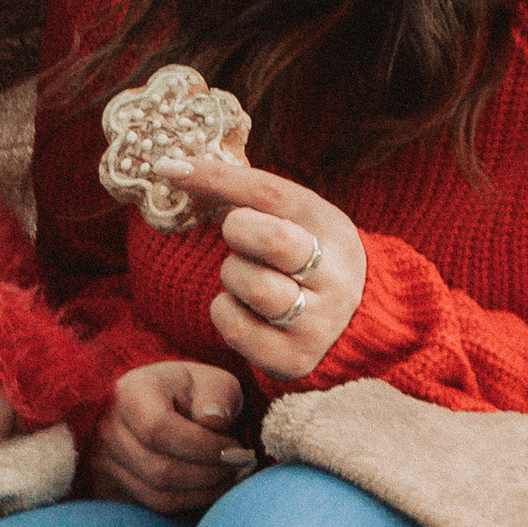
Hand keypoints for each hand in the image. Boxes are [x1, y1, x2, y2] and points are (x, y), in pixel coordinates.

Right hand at [89, 359, 256, 512]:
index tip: (236, 447)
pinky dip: (191, 502)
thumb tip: (214, 421)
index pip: (158, 429)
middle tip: (241, 465)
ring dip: (204, 492)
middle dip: (210, 474)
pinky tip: (212, 487)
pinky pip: (155, 507)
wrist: (164, 406)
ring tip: (230, 476)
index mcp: (130, 393)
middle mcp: (108, 428)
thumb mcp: (213, 380)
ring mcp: (105, 460)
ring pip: (158, 495)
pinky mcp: (113, 485)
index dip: (202, 446)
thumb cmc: (193, 393)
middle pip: (159, 469)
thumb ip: (220, 394)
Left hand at [166, 153, 365, 385]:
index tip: (172, 168)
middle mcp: (335, 276)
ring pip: (251, 284)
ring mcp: (318, 321)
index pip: (272, 193)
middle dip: (238, 231)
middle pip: (273, 239)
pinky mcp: (295, 359)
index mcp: (332, 229)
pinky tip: (245, 310)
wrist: (355, 330)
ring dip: (232, 276)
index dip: (218, 177)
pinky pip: (235, 327)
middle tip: (239, 237)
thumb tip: (183, 170)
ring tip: (248, 278)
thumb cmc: (310, 264)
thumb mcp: (300, 223)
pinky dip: (226, 313)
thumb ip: (253, 199)